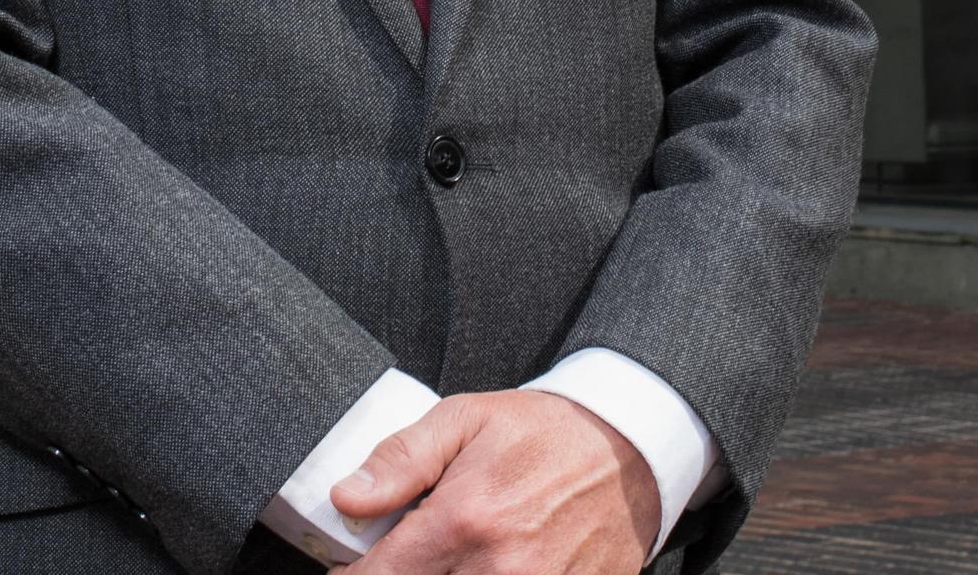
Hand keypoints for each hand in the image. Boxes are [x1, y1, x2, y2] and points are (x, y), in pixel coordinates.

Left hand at [333, 390, 659, 573]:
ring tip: (449, 558)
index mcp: (464, 521)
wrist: (630, 450)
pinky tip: (481, 566)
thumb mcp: (463, 419)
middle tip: (400, 559)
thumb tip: (347, 500)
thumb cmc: (541, 432)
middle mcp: (499, 569)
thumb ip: (399, 460)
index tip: (350, 569)